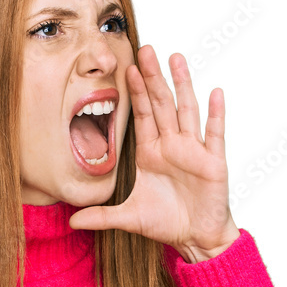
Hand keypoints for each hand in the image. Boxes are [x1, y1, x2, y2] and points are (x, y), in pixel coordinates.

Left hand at [69, 46, 239, 262]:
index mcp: (151, 153)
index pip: (142, 115)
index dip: (135, 93)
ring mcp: (193, 151)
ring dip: (182, 84)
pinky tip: (214, 92)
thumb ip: (101, 216)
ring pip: (187, 110)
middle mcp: (171, 146)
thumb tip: (70, 221)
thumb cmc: (167, 223)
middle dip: (153, 78)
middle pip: (162, 104)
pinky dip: (216, 114)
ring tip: (176, 58)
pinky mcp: (213, 162)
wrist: (196, 238)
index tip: (127, 69)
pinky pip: (214, 134)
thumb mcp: (129, 218)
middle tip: (146, 49)